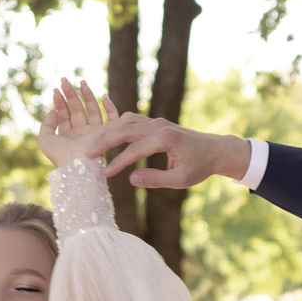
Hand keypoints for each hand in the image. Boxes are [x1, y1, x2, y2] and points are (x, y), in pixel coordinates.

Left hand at [39, 80, 114, 169]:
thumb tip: (53, 110)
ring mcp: (93, 132)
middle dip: (70, 94)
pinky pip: (111, 118)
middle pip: (76, 109)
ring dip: (86, 95)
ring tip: (81, 81)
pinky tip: (104, 96)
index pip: (63, 114)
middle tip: (64, 80)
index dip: (59, 102)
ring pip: (91, 109)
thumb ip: (47, 123)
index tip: (56, 91)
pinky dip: (110, 108)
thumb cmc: (60, 155)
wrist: (79, 165)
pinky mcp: (105, 133)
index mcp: (67, 136)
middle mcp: (80, 133)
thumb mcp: (45, 139)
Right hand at [91, 114, 251, 188]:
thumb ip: (156, 179)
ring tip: (95, 147)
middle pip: (125, 129)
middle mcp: (159, 125)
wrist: (213, 150)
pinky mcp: (155, 122)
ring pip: (126, 121)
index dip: (118, 162)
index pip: (135, 150)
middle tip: (88, 155)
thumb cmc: (199, 166)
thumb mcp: (180, 179)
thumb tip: (131, 179)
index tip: (105, 174)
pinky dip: (117, 127)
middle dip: (105, 142)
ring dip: (109, 132)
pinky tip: (107, 137)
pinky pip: (131, 120)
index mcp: (166, 138)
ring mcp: (156, 121)